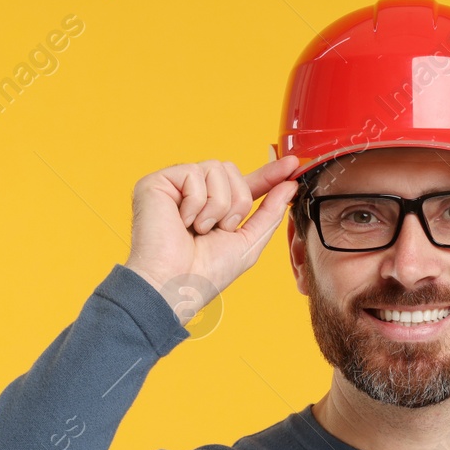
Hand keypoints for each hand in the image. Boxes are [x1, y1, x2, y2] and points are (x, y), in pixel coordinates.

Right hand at [123, 154, 299, 323]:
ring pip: (216, 168)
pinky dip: (195, 203)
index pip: (246, 184)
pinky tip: (182, 222)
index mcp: (215, 209)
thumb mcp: (248, 243)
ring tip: (199, 229)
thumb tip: (289, 184)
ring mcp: (175, 187)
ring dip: (216, 205)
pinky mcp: (157, 182)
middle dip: (236, 203)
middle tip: (220, 229)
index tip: (292, 164)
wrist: (174, 285)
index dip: (269, 174)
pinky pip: (192, 172)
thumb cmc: (205, 273)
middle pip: (232, 170)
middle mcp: (194, 194)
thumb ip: (270, 213)